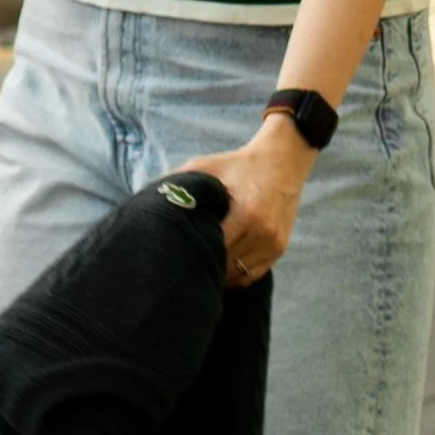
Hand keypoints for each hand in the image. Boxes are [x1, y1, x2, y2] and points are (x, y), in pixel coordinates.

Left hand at [180, 116, 317, 288]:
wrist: (283, 159)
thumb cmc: (240, 164)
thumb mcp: (209, 166)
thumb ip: (181, 182)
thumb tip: (151, 199)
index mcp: (246, 213)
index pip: (215, 248)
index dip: (195, 253)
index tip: (179, 254)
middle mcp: (262, 231)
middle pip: (225, 264)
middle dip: (205, 264)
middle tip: (185, 263)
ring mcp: (273, 242)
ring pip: (238, 274)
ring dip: (220, 273)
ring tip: (202, 266)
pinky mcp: (279, 248)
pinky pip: (252, 275)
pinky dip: (236, 275)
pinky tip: (222, 267)